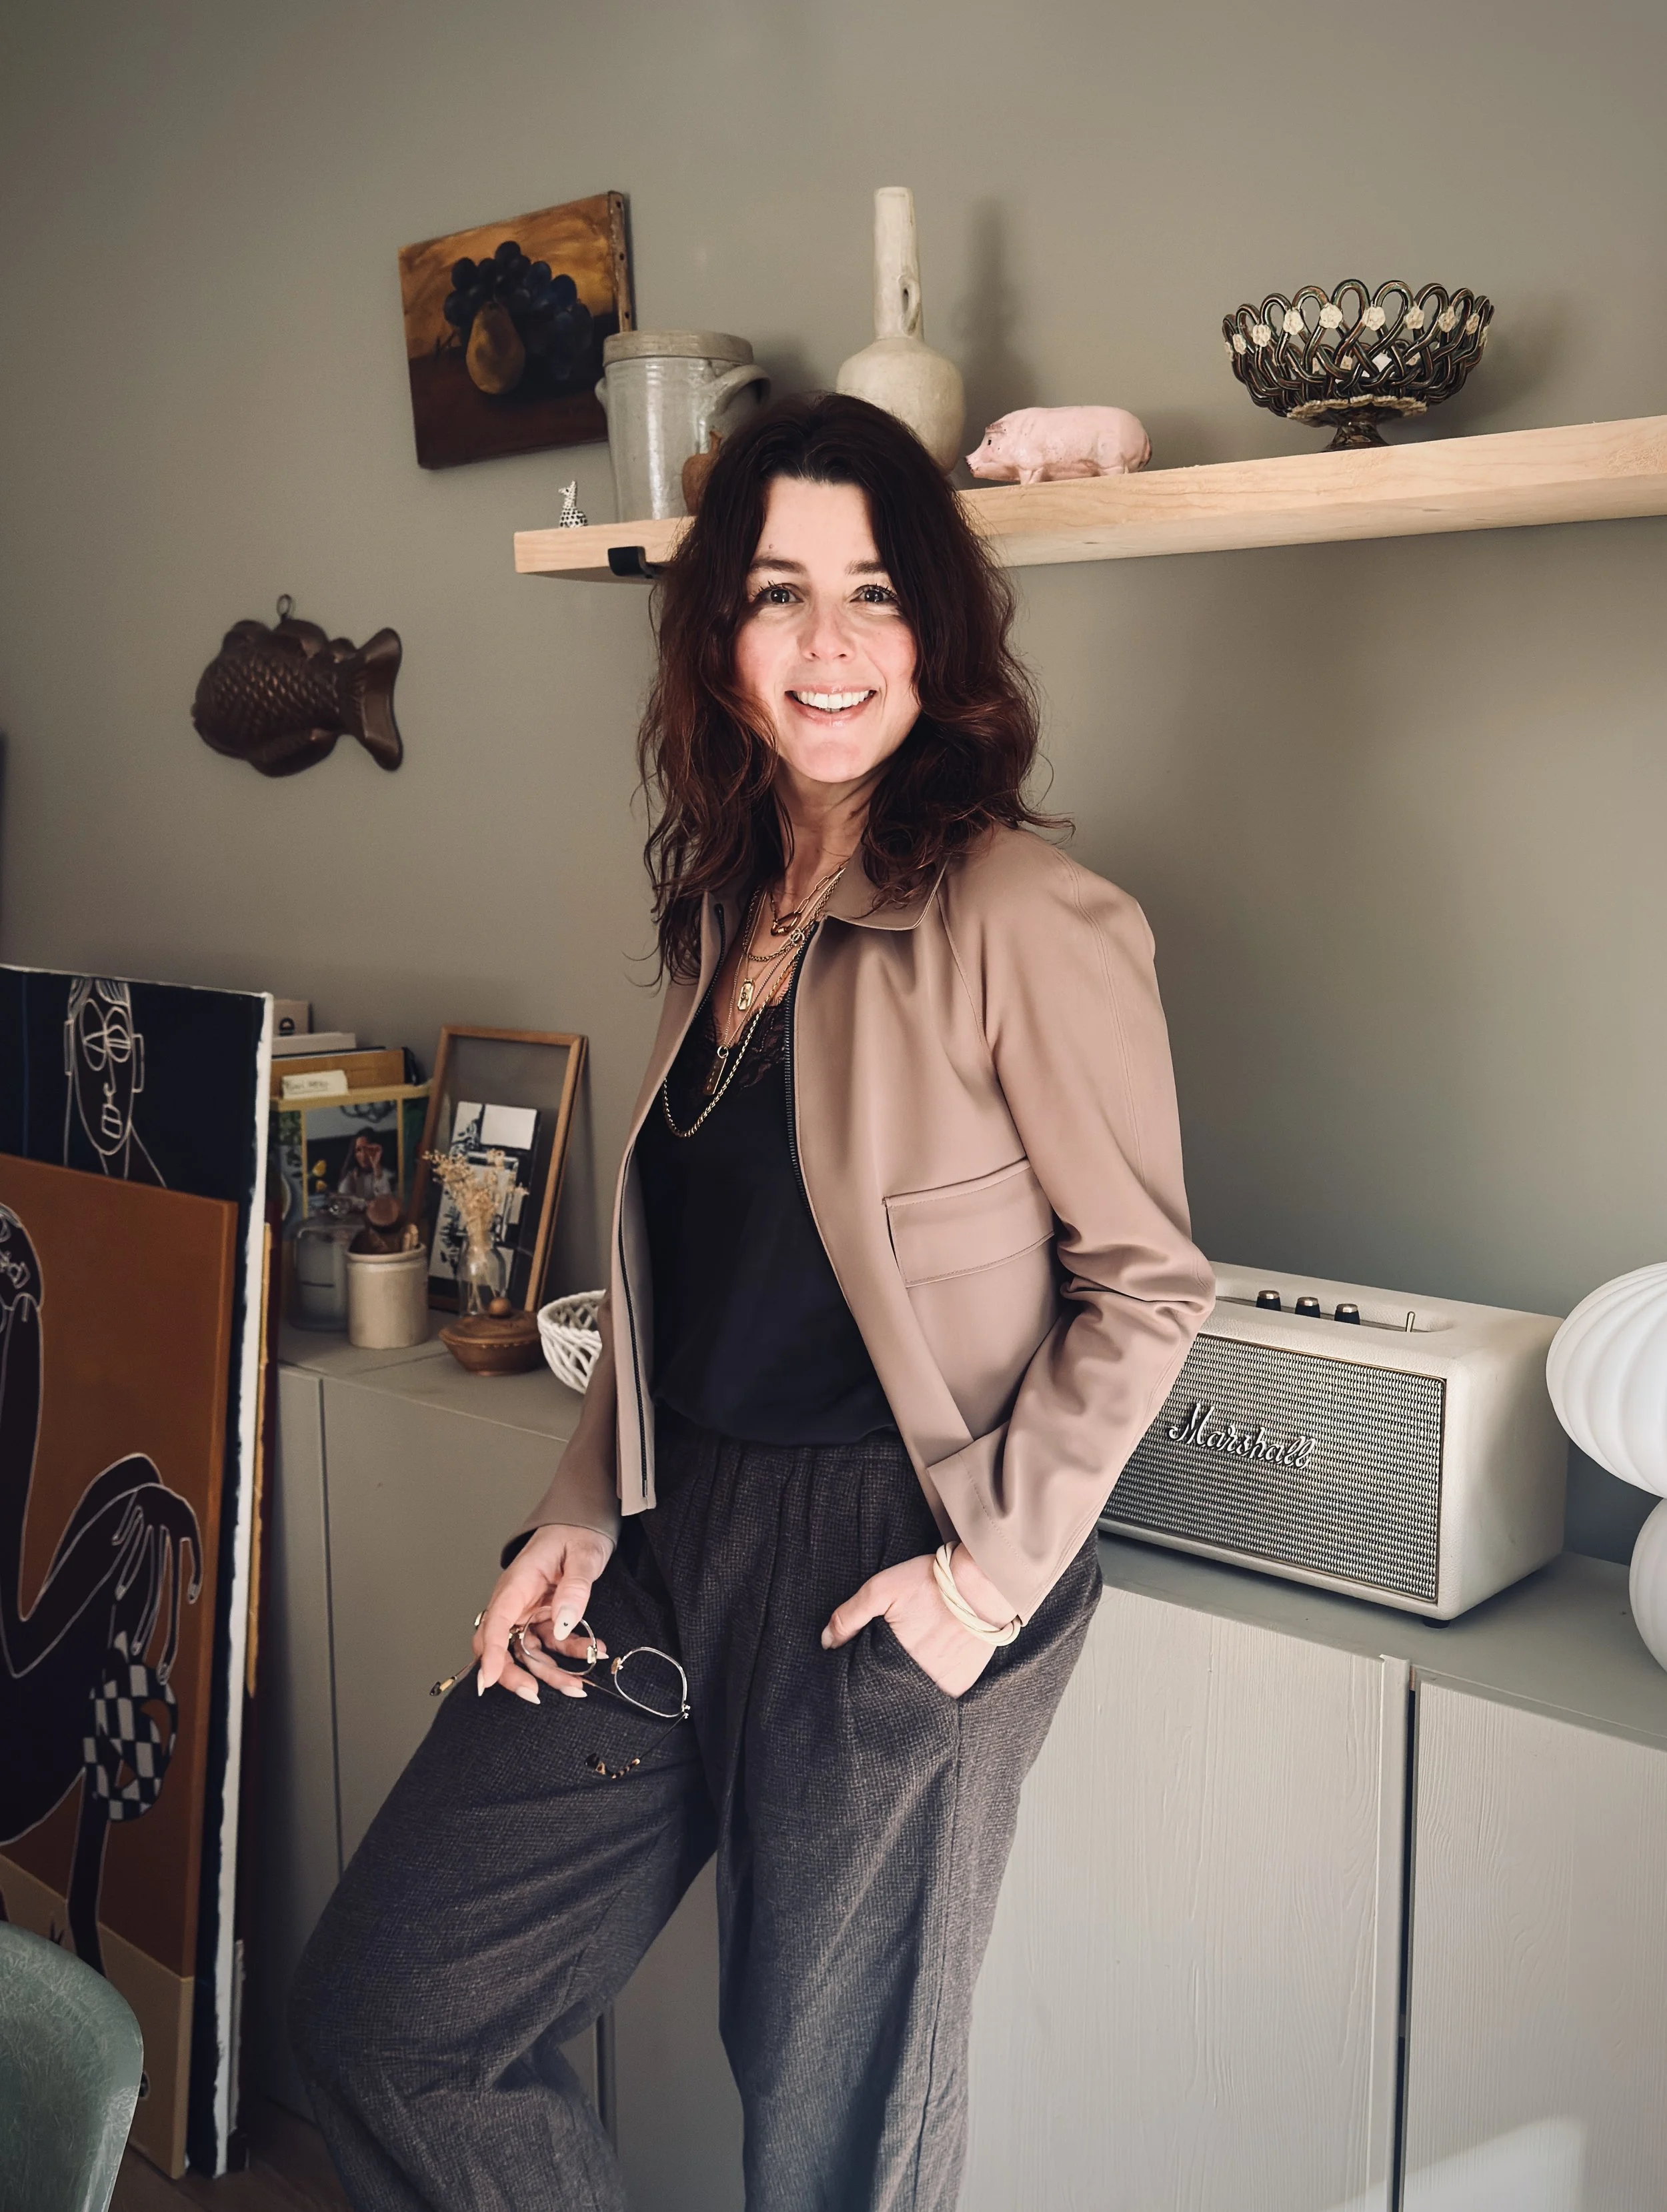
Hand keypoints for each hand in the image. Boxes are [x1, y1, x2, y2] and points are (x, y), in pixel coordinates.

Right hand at [474, 1523, 613, 1703]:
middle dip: (513, 1674)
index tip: (490, 1680)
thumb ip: (574, 1588)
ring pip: (527, 1652)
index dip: (491, 1653)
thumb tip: (562, 1624)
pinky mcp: (542, 1616)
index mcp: (517, 1583)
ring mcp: (527, 1610)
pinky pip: (548, 1644)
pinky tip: (591, 1652)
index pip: (495, 1621)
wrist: (584, 1523)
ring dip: (548, 1673)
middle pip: (500, 1645)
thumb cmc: (577, 1532)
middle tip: (535, 1695)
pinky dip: (567, 1654)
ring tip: (578, 1685)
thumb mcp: (583, 1555)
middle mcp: (516, 1600)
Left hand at [821, 1547, 1012, 1697]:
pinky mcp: (961, 1686)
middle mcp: (917, 1680)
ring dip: (903, 1690)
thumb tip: (826, 1643)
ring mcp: (942, 1686)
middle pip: (888, 1692)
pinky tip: (923, 1674)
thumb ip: (850, 1615)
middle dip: (880, 1685)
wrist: (985, 1583)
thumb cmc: (931, 1582)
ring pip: (912, 1698)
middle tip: (879, 1668)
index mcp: (894, 1659)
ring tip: (899, 1672)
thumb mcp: (882, 1588)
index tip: (854, 1668)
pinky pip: (937, 1697)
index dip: (858, 1675)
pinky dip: (927, 1691)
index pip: (866, 1681)